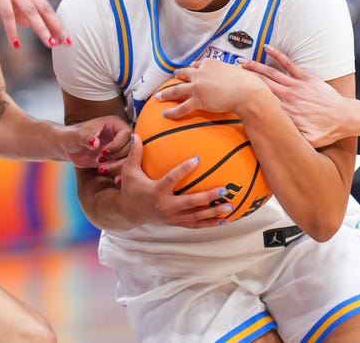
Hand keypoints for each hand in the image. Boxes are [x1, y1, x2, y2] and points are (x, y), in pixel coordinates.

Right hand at [0, 0, 68, 48]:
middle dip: (57, 26)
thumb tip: (27, 24)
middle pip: (44, 9)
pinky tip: (17, 44)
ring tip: (50, 44)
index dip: (56, 22)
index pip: (45, 6)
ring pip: (31, 12)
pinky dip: (13, 30)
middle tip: (68, 42)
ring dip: (41, 29)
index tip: (66, 36)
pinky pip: (7, 14)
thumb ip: (17, 5)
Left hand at [62, 114, 130, 168]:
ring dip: (118, 166)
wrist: (69, 147)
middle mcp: (119, 134)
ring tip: (102, 168)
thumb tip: (95, 143)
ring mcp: (119, 147)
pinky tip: (113, 177)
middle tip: (101, 160)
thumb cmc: (73, 136)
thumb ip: (87, 138)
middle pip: (131, 146)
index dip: (117, 144)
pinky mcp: (117, 158)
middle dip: (118, 156)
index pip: (127, 133)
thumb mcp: (78, 135)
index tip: (104, 151)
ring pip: (130, 158)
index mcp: (114, 123)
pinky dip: (120, 173)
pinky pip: (125, 166)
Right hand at [116, 135, 232, 228]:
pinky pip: (195, 225)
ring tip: (230, 206)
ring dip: (213, 212)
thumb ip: (135, 153)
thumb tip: (136, 134)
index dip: (184, 169)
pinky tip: (224, 220)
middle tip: (223, 189)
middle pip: (190, 202)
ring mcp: (172, 217)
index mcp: (156, 191)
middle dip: (207, 197)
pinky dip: (210, 223)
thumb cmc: (131, 189)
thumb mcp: (129, 171)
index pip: (171, 179)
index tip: (197, 159)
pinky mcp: (176, 223)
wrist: (129, 212)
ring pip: (196, 216)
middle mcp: (166, 206)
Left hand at [156, 58, 266, 117]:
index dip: (194, 67)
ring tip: (158, 96)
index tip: (191, 68)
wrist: (246, 91)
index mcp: (210, 63)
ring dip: (166, 93)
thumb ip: (232, 71)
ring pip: (177, 89)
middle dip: (178, 75)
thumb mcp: (237, 71)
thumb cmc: (246, 82)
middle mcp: (201, 72)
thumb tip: (240, 69)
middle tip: (174, 76)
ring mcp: (197, 85)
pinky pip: (182, 107)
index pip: (198, 64)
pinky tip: (166, 114)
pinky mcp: (198, 99)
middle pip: (185, 73)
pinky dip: (173, 111)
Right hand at [241, 45, 349, 146]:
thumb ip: (288, 139)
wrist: (345, 118)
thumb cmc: (325, 132)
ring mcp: (296, 85)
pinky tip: (267, 48)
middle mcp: (288, 96)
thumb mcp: (305, 142)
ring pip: (271, 73)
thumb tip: (270, 139)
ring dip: (255, 66)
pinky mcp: (306, 78)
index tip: (232, 89)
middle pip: (261, 84)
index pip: (260, 101)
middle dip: (245, 78)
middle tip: (229, 73)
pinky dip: (277, 55)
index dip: (245, 95)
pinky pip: (289, 64)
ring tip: (241, 62)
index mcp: (285, 112)